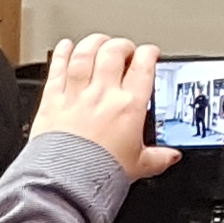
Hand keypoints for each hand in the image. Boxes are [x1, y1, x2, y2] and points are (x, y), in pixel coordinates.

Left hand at [37, 36, 184, 180]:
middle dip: (121, 45)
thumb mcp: (138, 166)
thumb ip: (157, 158)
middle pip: (113, 52)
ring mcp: (76, 95)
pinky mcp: (52, 100)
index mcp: (128, 107)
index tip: (149, 53)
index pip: (143, 66)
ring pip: (84, 54)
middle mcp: (102, 95)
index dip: (148, 53)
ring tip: (98, 41)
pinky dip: (61, 54)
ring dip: (92, 42)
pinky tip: (64, 46)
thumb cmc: (99, 174)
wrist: (66, 181)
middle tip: (124, 48)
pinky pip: (57, 69)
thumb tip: (171, 157)